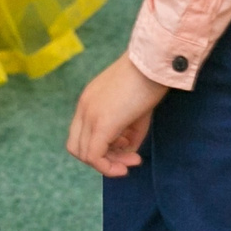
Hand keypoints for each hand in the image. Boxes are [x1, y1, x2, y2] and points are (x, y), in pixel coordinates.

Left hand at [66, 56, 167, 177]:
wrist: (153, 64)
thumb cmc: (148, 81)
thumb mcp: (135, 111)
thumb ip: (127, 133)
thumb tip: (127, 153)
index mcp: (88, 101)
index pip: (81, 134)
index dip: (100, 146)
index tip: (125, 145)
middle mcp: (83, 109)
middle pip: (77, 147)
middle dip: (102, 159)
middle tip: (128, 157)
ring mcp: (89, 115)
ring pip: (84, 154)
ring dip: (109, 164)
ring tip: (134, 160)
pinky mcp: (100, 124)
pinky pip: (94, 156)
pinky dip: (108, 166)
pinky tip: (129, 162)